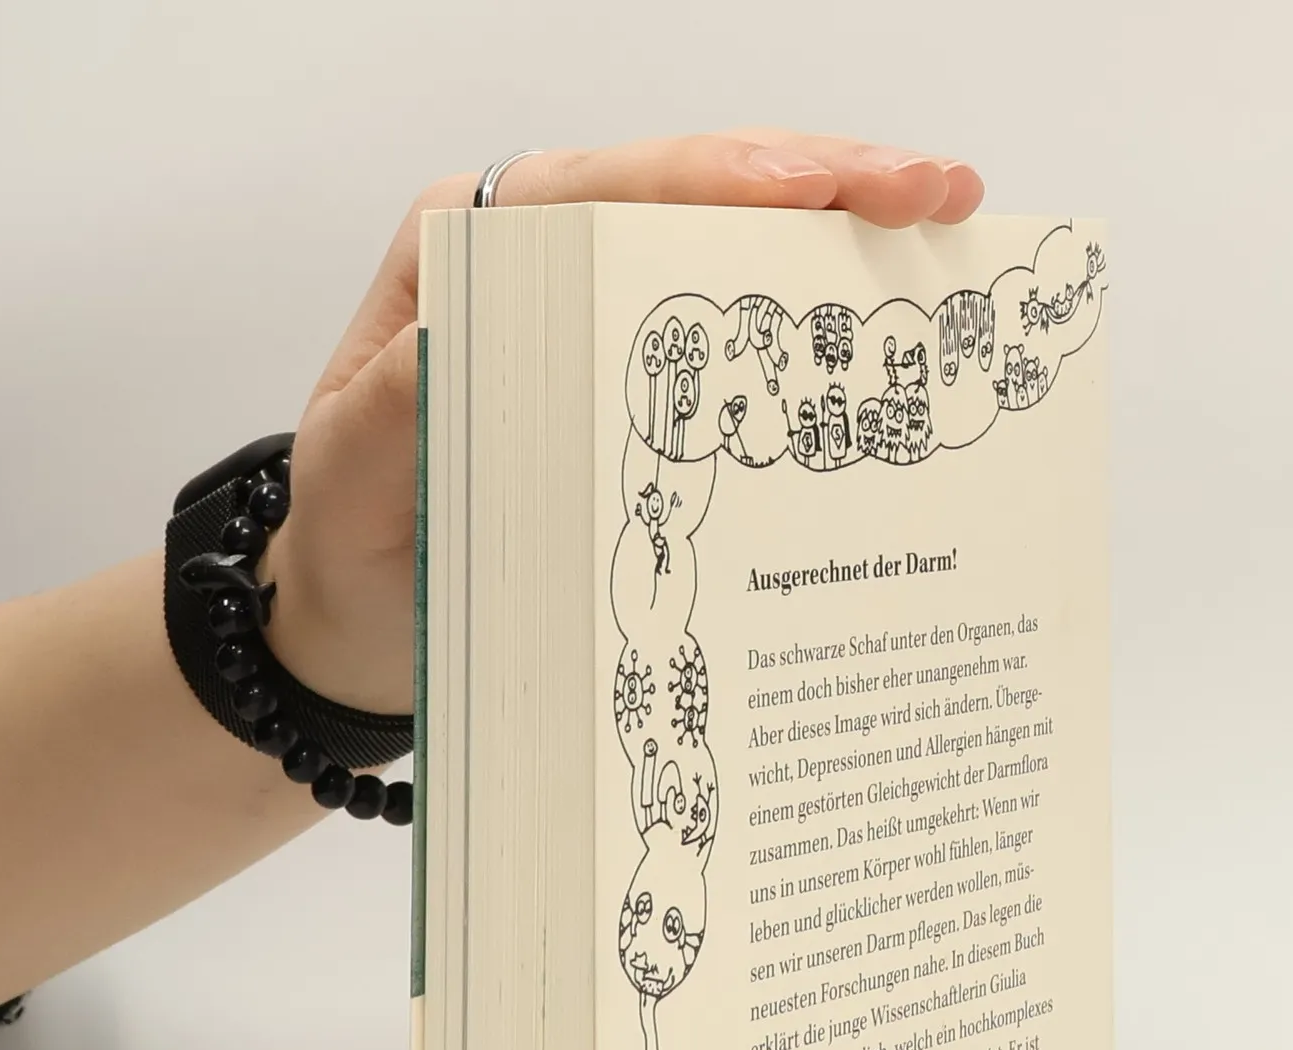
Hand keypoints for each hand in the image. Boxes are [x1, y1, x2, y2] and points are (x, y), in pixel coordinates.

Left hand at [262, 132, 983, 716]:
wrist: (357, 626)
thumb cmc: (354, 546)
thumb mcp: (357, 481)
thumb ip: (402, 402)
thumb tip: (469, 334)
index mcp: (464, 259)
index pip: (599, 190)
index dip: (715, 180)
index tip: (810, 190)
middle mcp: (532, 265)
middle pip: (684, 192)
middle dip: (813, 179)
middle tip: (926, 190)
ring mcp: (588, 314)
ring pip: (720, 243)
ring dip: (832, 228)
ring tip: (937, 217)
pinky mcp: (627, 378)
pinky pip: (723, 324)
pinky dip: (805, 309)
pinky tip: (880, 301)